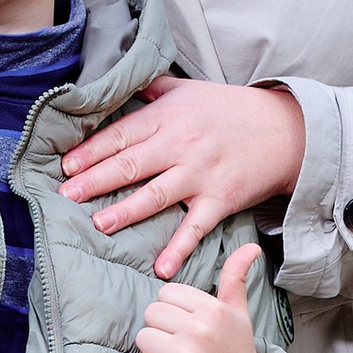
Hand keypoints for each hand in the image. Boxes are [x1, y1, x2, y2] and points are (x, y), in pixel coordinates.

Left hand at [59, 76, 306, 278]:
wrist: (286, 129)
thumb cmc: (232, 109)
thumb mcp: (189, 89)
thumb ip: (151, 90)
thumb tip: (118, 84)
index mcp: (169, 116)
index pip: (122, 134)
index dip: (91, 151)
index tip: (65, 165)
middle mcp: (181, 145)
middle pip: (131, 164)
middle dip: (95, 181)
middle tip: (66, 196)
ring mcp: (201, 174)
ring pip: (156, 195)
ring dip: (126, 212)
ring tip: (99, 224)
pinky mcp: (221, 199)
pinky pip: (196, 227)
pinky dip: (179, 249)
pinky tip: (160, 268)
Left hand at [132, 245, 269, 352]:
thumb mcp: (239, 315)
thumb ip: (236, 278)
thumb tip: (252, 247)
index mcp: (213, 309)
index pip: (166, 293)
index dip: (172, 311)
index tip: (188, 327)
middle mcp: (200, 329)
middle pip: (151, 313)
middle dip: (162, 330)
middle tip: (183, 347)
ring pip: (142, 338)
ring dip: (153, 351)